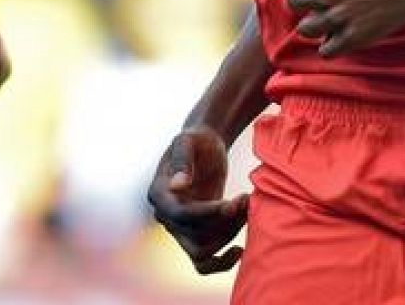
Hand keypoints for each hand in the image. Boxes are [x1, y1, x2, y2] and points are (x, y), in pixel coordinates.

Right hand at [148, 125, 247, 273]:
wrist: (205, 147)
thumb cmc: (197, 140)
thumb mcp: (188, 141)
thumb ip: (182, 160)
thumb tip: (177, 185)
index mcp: (158, 193)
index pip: (181, 215)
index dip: (207, 213)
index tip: (232, 203)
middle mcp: (165, 216)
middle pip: (193, 236)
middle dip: (224, 223)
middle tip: (246, 201)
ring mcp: (179, 229)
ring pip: (202, 251)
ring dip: (228, 235)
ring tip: (246, 208)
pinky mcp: (195, 235)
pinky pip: (203, 263)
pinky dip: (221, 263)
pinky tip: (240, 250)